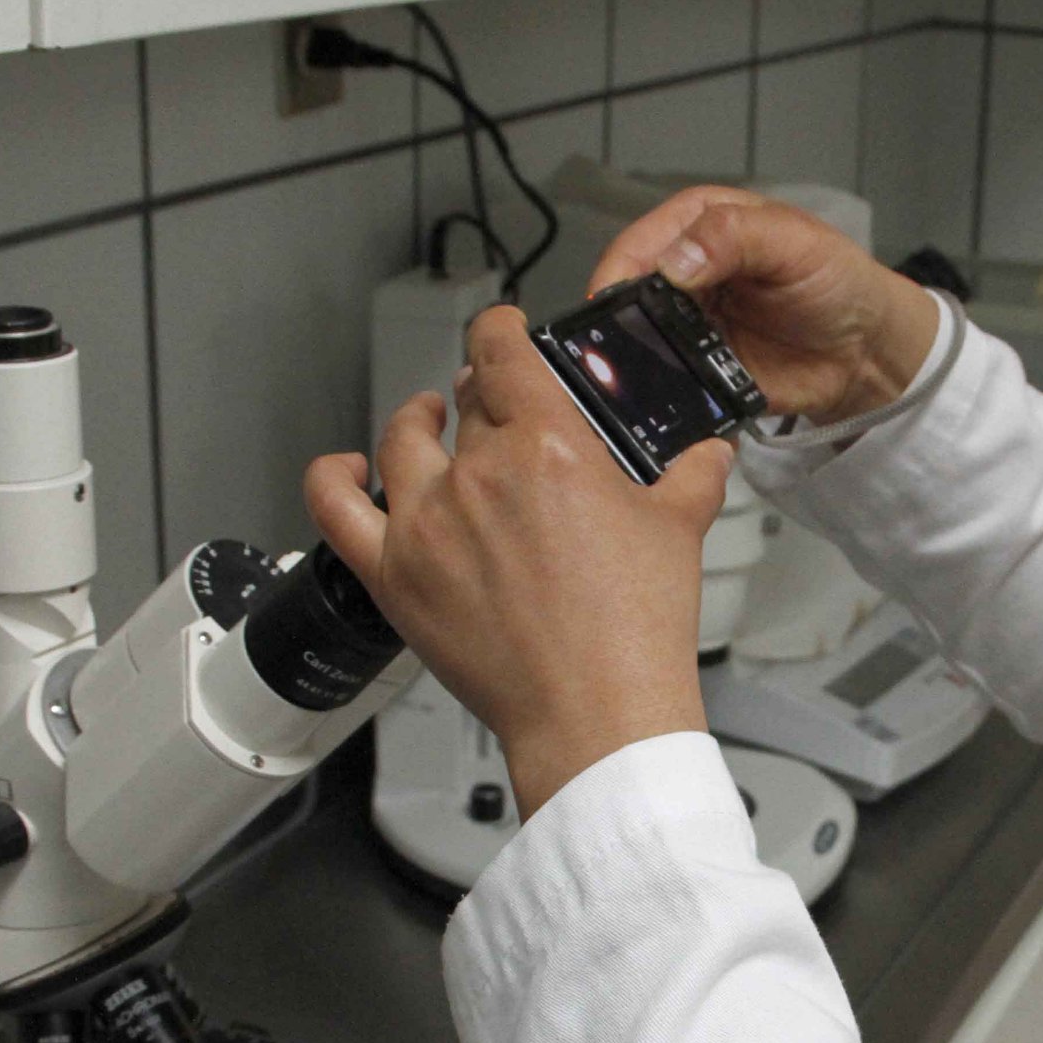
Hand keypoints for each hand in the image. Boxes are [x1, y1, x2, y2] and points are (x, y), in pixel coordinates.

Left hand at [303, 306, 733, 817]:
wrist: (596, 713)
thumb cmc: (633, 633)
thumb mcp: (680, 533)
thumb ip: (693, 477)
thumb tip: (708, 455)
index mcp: (547, 446)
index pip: (503, 350)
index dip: (501, 329)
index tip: (507, 334)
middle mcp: (478, 474)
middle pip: (465, 402)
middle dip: (483, 397)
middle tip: (500, 414)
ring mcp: (427, 523)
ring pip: (404, 443)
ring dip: (418, 423)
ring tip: (430, 424)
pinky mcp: (394, 575)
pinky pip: (334, 507)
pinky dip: (333, 477)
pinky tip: (348, 469)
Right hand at [591, 186, 940, 425]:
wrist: (865, 348)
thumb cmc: (836, 279)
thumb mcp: (792, 241)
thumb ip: (734, 237)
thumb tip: (675, 262)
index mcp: (697, 225)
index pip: (638, 245)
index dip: (620, 272)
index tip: (612, 303)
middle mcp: (682, 274)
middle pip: (627, 296)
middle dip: (618, 321)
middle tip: (614, 350)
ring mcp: (686, 326)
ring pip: (638, 342)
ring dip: (634, 361)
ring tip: (631, 379)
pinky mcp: (696, 371)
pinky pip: (665, 383)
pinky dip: (660, 392)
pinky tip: (660, 399)